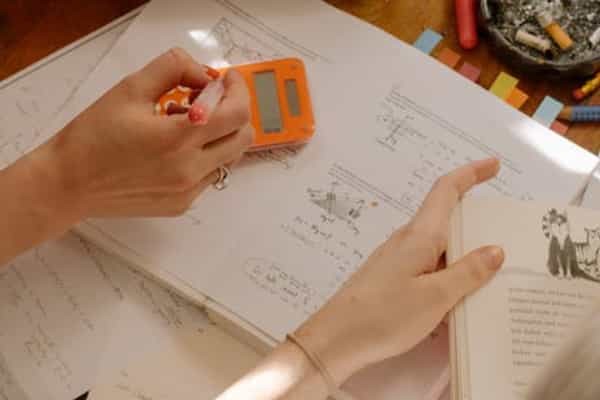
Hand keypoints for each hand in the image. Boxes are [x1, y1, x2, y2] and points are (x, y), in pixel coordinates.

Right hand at [39, 47, 252, 218]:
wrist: (69, 183)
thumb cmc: (94, 136)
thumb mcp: (130, 88)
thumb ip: (173, 69)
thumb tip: (204, 74)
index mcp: (179, 138)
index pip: (236, 114)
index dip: (238, 91)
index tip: (226, 80)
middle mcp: (190, 169)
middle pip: (243, 138)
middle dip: (234, 113)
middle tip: (207, 101)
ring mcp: (188, 191)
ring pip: (230, 158)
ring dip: (219, 136)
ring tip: (185, 126)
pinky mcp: (181, 204)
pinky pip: (209, 176)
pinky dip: (204, 157)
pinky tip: (174, 150)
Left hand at [293, 158, 504, 384]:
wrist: (336, 340)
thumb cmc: (385, 315)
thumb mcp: (436, 297)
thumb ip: (467, 273)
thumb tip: (495, 249)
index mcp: (419, 236)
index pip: (446, 190)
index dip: (471, 173)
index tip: (494, 165)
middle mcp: (407, 241)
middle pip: (446, 220)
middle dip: (476, 224)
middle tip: (510, 239)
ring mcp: (397, 261)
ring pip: (438, 250)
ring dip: (463, 258)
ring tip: (494, 278)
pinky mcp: (391, 280)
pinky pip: (427, 271)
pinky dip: (447, 279)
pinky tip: (460, 303)